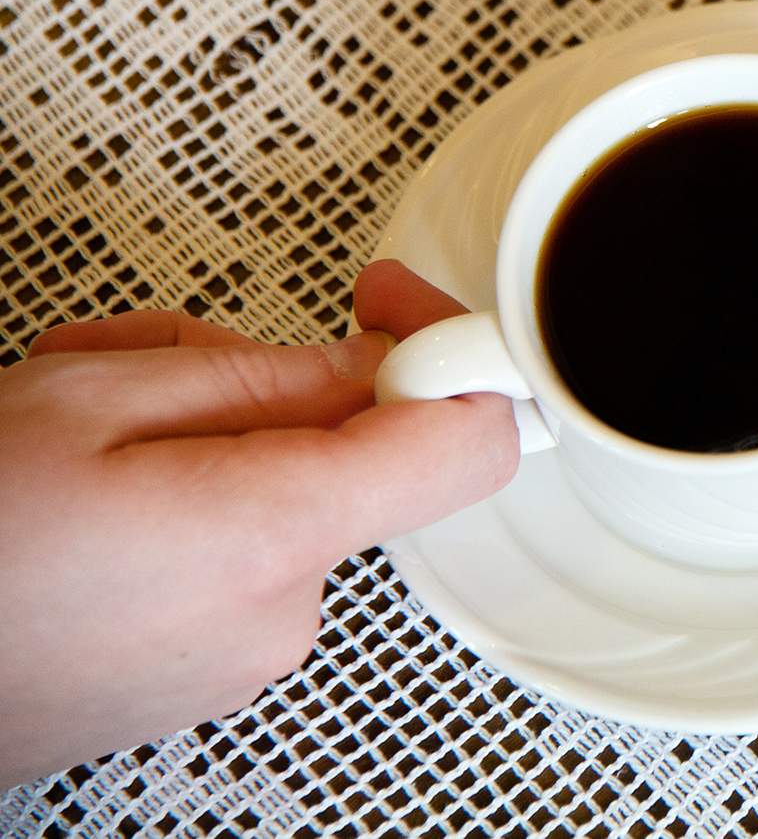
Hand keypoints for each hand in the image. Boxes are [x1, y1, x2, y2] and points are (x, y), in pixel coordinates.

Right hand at [0, 262, 516, 786]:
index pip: (468, 443)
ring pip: (270, 492)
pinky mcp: (197, 679)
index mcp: (269, 537)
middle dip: (248, 382)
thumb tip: (373, 359)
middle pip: (341, 452)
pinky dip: (170, 502)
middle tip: (128, 362)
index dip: (452, 352)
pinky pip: (229, 553)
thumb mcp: (88, 399)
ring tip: (64, 431)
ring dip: (189, 436)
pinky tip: (69, 498)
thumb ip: (257, 373)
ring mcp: (239, 658)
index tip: (395, 303)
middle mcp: (277, 614)